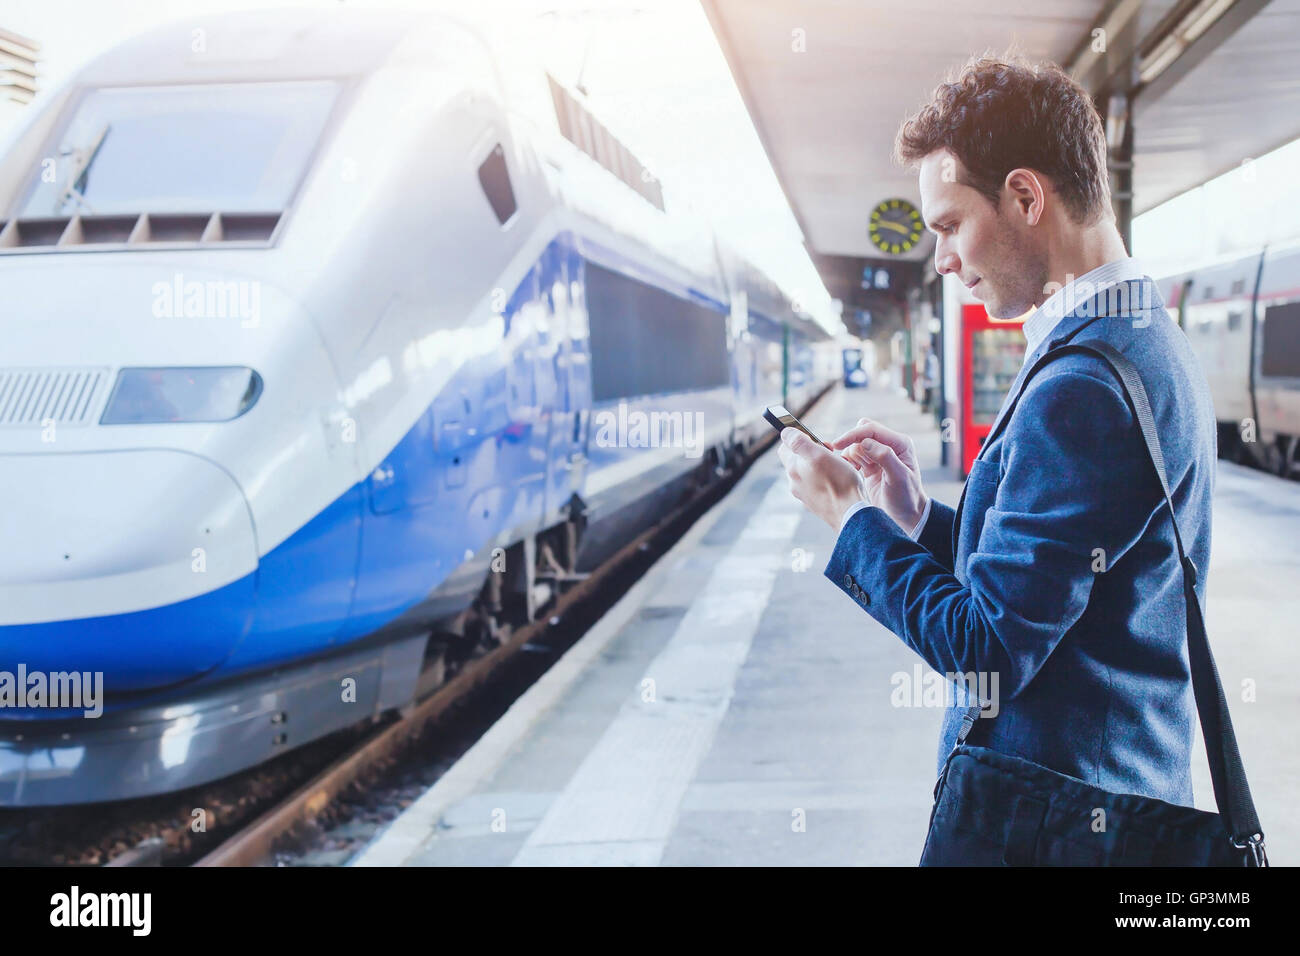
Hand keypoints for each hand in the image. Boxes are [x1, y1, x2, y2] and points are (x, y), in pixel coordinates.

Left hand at [776, 428, 867, 529]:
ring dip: (821, 466)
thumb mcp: (819, 454)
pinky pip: (818, 485)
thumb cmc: (838, 482)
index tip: (815, 439)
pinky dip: (826, 479)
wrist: (851, 513)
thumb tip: (785, 432)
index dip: (799, 438)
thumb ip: (799, 442)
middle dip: (813, 452)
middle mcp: (795, 483)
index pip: (785, 447)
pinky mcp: (816, 503)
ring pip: (809, 473)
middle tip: (831, 452)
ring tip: (837, 467)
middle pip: (798, 460)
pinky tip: (839, 481)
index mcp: (793, 469)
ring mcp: (805, 495)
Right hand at [831, 417, 928, 533]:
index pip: (871, 430)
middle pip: (862, 432)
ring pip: (856, 444)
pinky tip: (853, 474)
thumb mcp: (898, 478)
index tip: (837, 445)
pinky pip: (853, 455)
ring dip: (851, 456)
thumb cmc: (906, 498)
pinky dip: (849, 462)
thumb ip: (885, 457)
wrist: (905, 517)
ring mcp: (879, 455)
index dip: (853, 435)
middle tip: (850, 464)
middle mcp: (890, 445)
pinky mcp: (870, 465)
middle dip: (851, 444)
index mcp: (900, 444)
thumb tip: (865, 442)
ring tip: (857, 473)